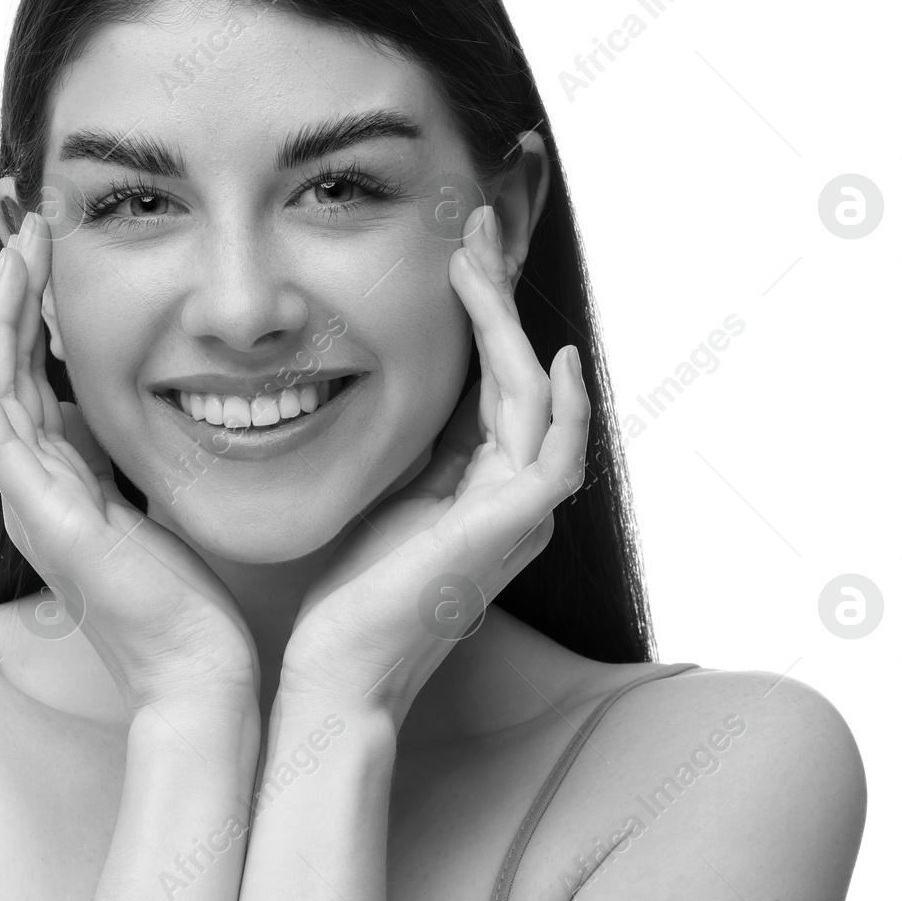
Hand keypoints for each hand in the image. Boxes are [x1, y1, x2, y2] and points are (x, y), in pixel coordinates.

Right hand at [0, 212, 258, 716]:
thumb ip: (118, 465)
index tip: (52, 255)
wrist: (192, 671)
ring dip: (4, 315)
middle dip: (19, 295)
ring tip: (15, 249)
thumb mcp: (146, 510)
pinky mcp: (45, 520)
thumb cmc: (179, 602)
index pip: (31, 380)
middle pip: (7, 372)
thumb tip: (110, 419)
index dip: (35, 315)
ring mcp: (31, 503)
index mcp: (56, 483)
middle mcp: (31, 488)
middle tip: (31, 227)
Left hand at [280, 205, 589, 727]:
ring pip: (533, 399)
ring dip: (508, 325)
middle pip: (520, 376)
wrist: (342, 672)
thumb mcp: (390, 499)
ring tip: (477, 258)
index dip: (483, 314)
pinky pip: (554, 457)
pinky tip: (548, 355)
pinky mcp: (507, 532)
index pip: (495, 381)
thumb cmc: (356, 597)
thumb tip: (417, 392)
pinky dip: (559, 407)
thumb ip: (422, 452)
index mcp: (484, 485)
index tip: (459, 252)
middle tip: (474, 227)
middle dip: (497, 298)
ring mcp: (519, 515)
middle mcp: (514, 496)